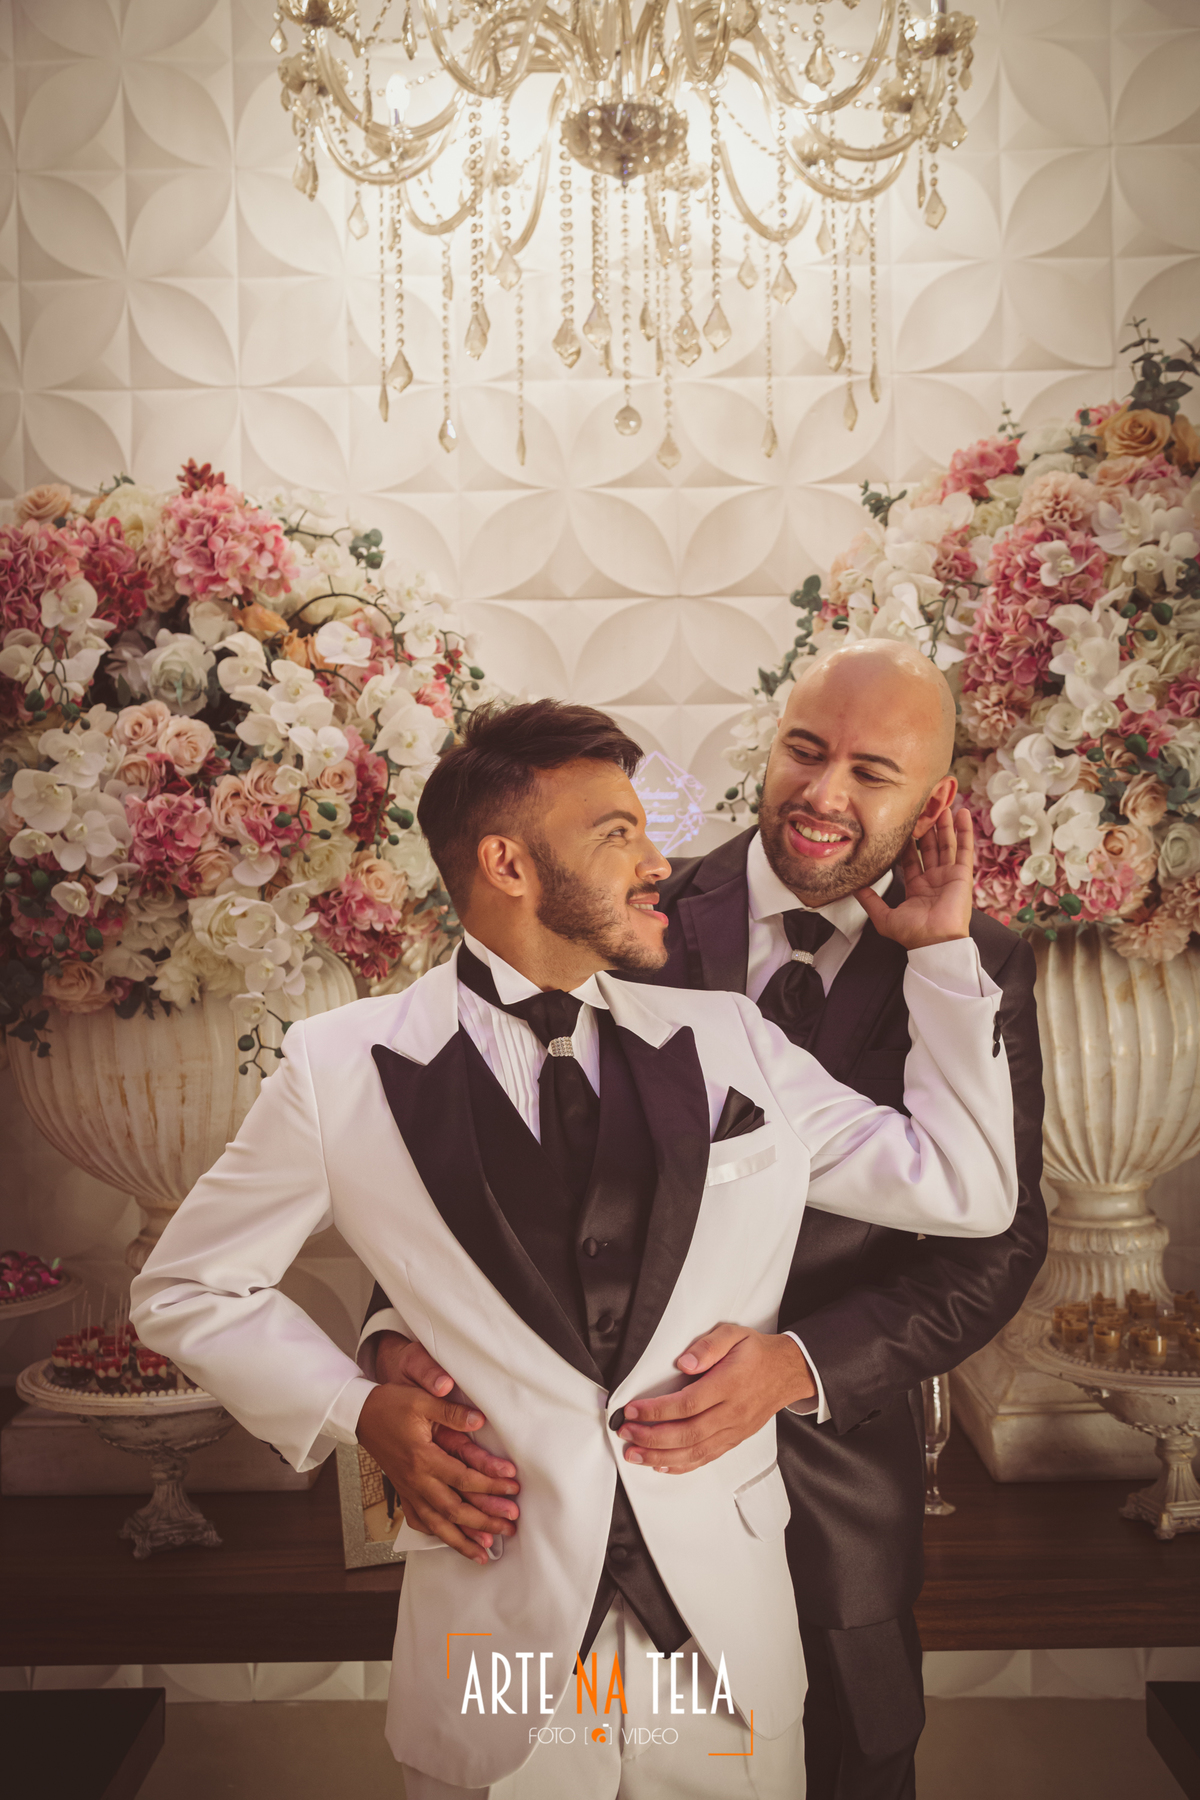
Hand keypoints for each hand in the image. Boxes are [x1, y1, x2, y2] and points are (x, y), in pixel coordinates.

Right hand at [373, 1331, 520, 1525]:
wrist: (360, 1414)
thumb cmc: (391, 1405)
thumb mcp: (422, 1400)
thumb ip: (452, 1412)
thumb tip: (480, 1421)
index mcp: (423, 1458)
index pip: (464, 1479)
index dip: (491, 1485)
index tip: (512, 1486)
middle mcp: (416, 1480)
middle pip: (454, 1510)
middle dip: (484, 1521)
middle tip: (510, 1525)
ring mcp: (408, 1489)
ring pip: (437, 1524)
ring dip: (462, 1540)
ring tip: (485, 1553)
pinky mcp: (403, 1492)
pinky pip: (419, 1521)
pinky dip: (436, 1534)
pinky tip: (450, 1541)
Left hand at [617, 1324, 814, 1472]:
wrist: (787, 1372)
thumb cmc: (756, 1353)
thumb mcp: (734, 1334)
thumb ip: (708, 1346)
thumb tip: (685, 1363)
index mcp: (729, 1385)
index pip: (687, 1404)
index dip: (656, 1410)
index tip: (632, 1409)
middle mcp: (732, 1412)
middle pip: (687, 1433)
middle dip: (651, 1437)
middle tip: (625, 1433)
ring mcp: (734, 1430)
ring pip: (695, 1451)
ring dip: (660, 1456)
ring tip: (634, 1454)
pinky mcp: (734, 1439)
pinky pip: (707, 1458)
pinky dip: (682, 1465)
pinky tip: (662, 1464)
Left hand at [857, 805, 972, 948]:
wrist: (935, 942)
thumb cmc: (913, 934)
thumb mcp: (883, 916)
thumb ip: (869, 900)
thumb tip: (853, 887)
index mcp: (917, 888)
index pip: (910, 859)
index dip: (906, 843)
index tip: (901, 825)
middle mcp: (933, 879)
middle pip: (929, 847)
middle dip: (925, 828)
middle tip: (921, 808)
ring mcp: (949, 875)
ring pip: (946, 843)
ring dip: (944, 824)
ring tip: (941, 803)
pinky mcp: (962, 874)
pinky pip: (964, 848)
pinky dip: (965, 830)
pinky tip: (963, 813)